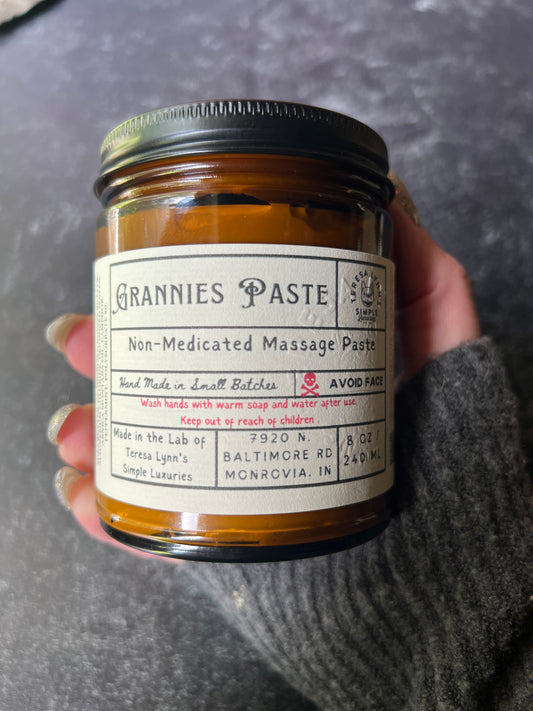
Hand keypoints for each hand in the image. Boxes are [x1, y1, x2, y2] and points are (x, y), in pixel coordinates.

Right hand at [46, 178, 479, 552]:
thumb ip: (427, 278)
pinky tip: (85, 493)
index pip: (214, 332)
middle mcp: (253, 423)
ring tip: (73, 429)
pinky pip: (156, 527)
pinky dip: (110, 512)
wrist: (445, 565)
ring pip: (146, 450)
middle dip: (106, 359)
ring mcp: (234, 482)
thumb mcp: (444, 349)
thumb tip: (392, 194)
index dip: (166, 306)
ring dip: (94, 432)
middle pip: (164, 383)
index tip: (133, 279)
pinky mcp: (227, 539)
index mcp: (290, 378)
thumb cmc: (452, 455)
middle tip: (76, 340)